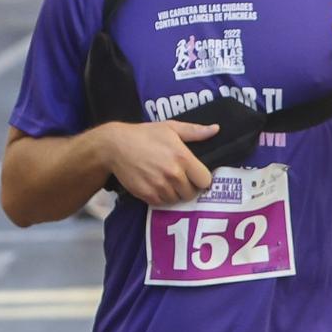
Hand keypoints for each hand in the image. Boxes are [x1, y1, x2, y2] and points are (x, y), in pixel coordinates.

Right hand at [104, 120, 219, 207]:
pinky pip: (162, 203)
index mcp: (183, 158)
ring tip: (167, 182)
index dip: (202, 179)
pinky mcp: (147, 195)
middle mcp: (173, 174)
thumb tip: (216, 129)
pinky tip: (156, 185)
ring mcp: (160, 186)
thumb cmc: (144, 135)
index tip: (196, 175)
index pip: (205, 180)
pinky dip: (161, 198)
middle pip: (192, 193)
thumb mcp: (170, 127)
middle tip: (180, 179)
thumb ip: (195, 131)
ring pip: (177, 200)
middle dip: (188, 187)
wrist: (115, 146)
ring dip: (175, 194)